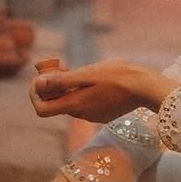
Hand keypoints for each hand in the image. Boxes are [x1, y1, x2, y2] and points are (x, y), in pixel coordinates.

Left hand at [30, 58, 170, 123]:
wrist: (145, 87)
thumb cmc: (118, 76)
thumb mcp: (87, 74)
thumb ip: (62, 81)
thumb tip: (38, 84)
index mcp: (74, 105)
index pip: (41, 109)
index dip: (35, 94)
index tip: (42, 78)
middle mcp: (81, 114)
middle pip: (55, 103)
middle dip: (52, 86)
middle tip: (63, 66)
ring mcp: (93, 115)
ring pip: (70, 101)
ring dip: (68, 87)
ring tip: (80, 69)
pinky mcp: (103, 113)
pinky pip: (84, 103)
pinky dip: (81, 91)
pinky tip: (94, 78)